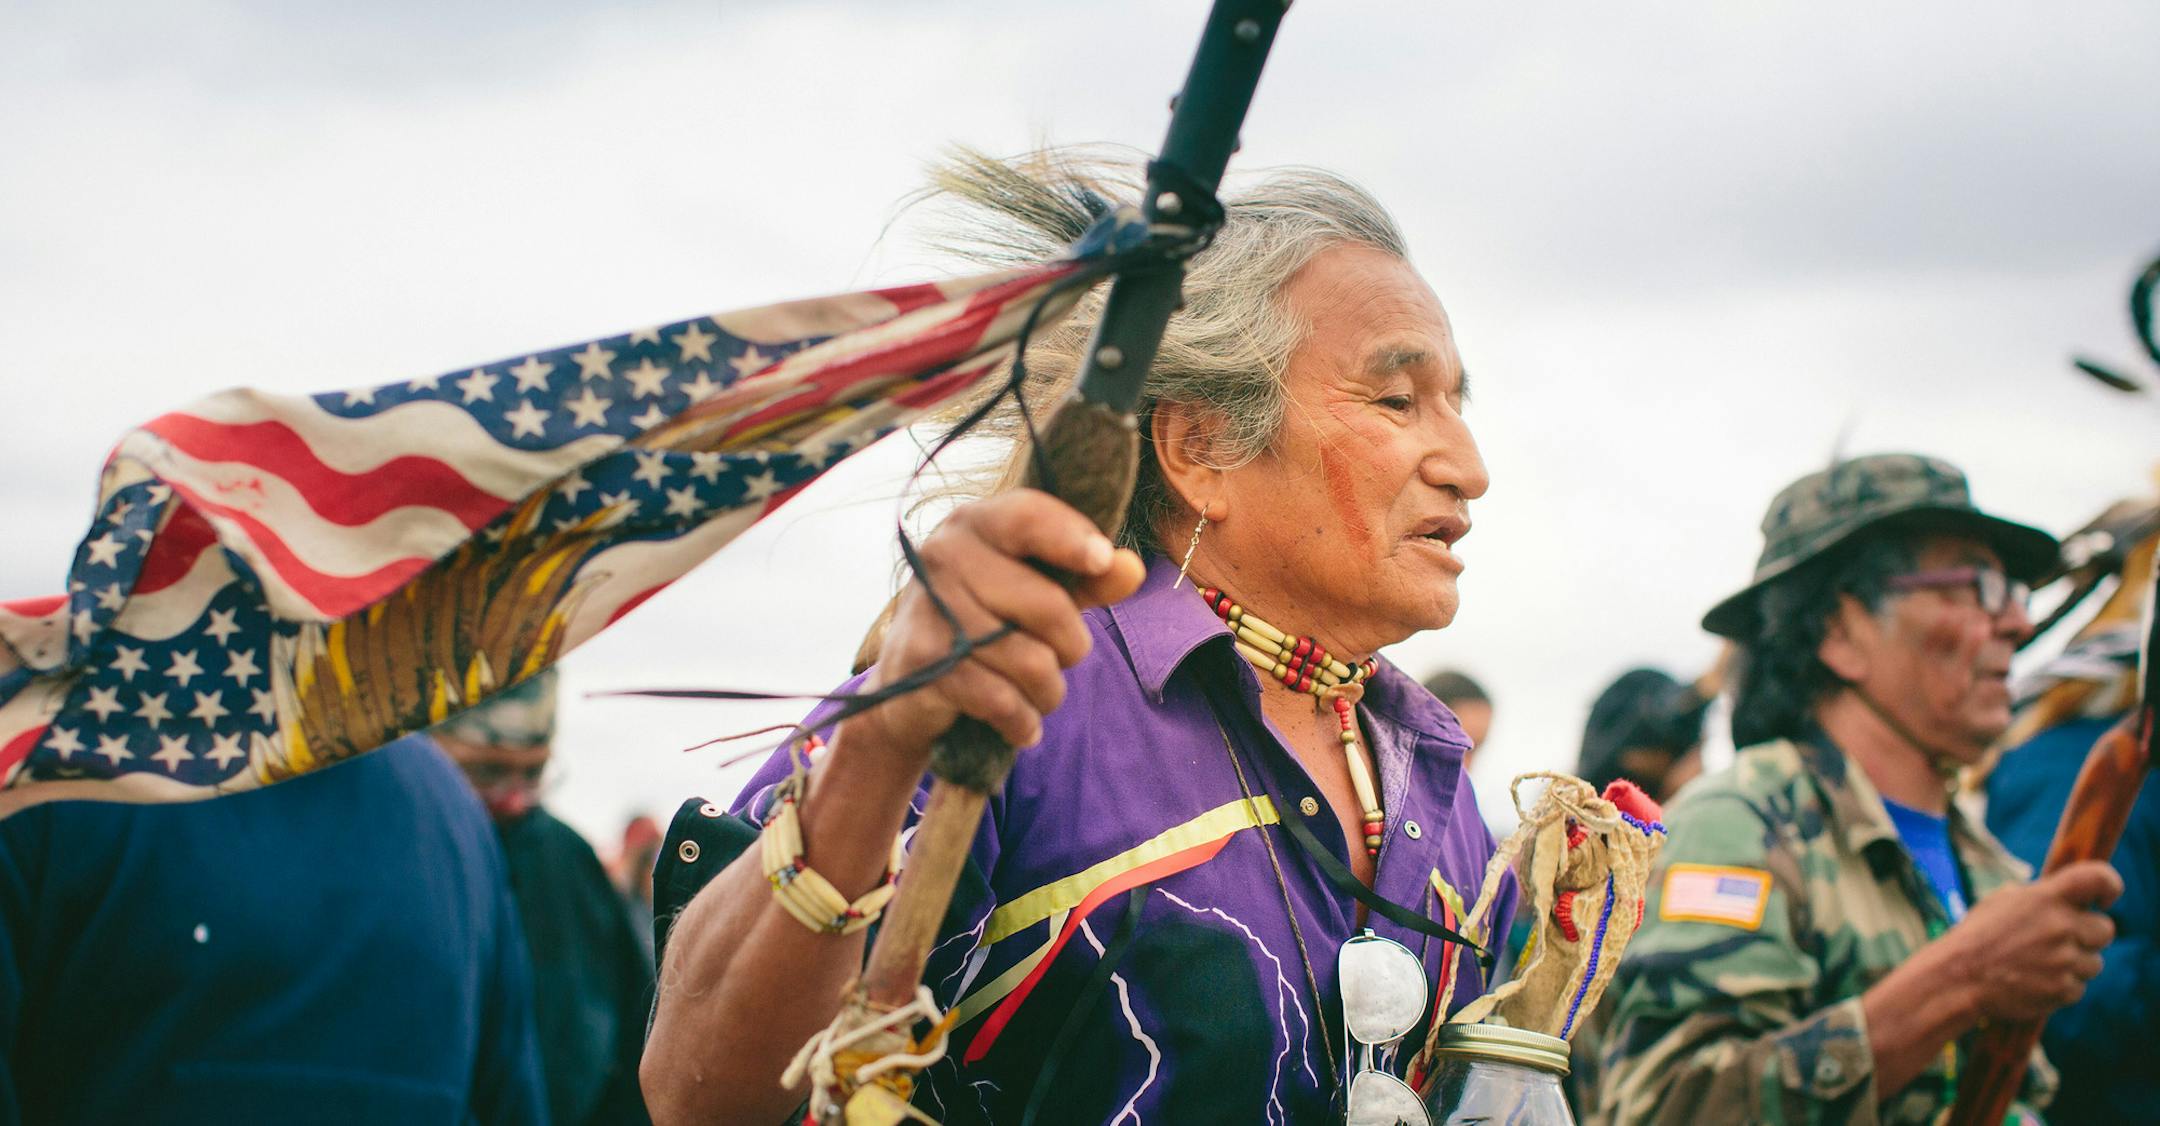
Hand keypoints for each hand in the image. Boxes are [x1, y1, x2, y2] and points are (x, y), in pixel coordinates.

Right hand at [842, 489, 1145, 766]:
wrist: (907, 686)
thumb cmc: (985, 623)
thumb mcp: (1037, 591)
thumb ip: (1087, 579)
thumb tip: (1129, 569)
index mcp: (975, 523)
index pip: (1027, 517)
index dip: (1070, 537)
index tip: (1101, 562)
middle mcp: (944, 556)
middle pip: (1047, 606)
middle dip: (1072, 646)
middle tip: (1064, 659)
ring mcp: (928, 609)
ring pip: (1031, 662)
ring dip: (1049, 693)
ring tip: (1039, 695)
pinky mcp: (922, 662)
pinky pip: (1002, 700)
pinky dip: (1023, 721)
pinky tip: (1021, 725)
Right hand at [1939, 860, 2121, 1021]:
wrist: (1958, 978)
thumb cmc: (1977, 937)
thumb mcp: (2002, 902)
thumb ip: (2041, 898)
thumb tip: (2068, 899)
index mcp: (2046, 898)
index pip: (2097, 878)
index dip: (2110, 886)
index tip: (2106, 899)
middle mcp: (2060, 926)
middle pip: (2105, 929)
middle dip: (2088, 935)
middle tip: (2063, 940)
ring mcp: (2064, 960)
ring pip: (2094, 963)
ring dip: (2074, 964)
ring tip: (2040, 964)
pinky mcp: (2063, 989)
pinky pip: (2078, 988)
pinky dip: (2061, 987)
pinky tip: (2035, 981)